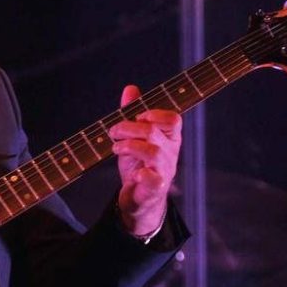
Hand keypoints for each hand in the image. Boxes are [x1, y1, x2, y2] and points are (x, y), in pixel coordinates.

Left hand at [108, 84, 181, 235]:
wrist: (138, 199)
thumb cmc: (137, 164)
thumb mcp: (133, 137)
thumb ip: (133, 113)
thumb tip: (131, 88)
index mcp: (168, 137)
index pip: (173, 119)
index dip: (155, 113)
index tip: (137, 115)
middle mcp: (170, 152)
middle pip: (154, 132)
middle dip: (128, 128)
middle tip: (113, 132)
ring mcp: (165, 171)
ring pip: (153, 152)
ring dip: (128, 147)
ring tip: (115, 149)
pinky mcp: (156, 189)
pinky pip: (153, 179)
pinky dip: (142, 174)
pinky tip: (133, 174)